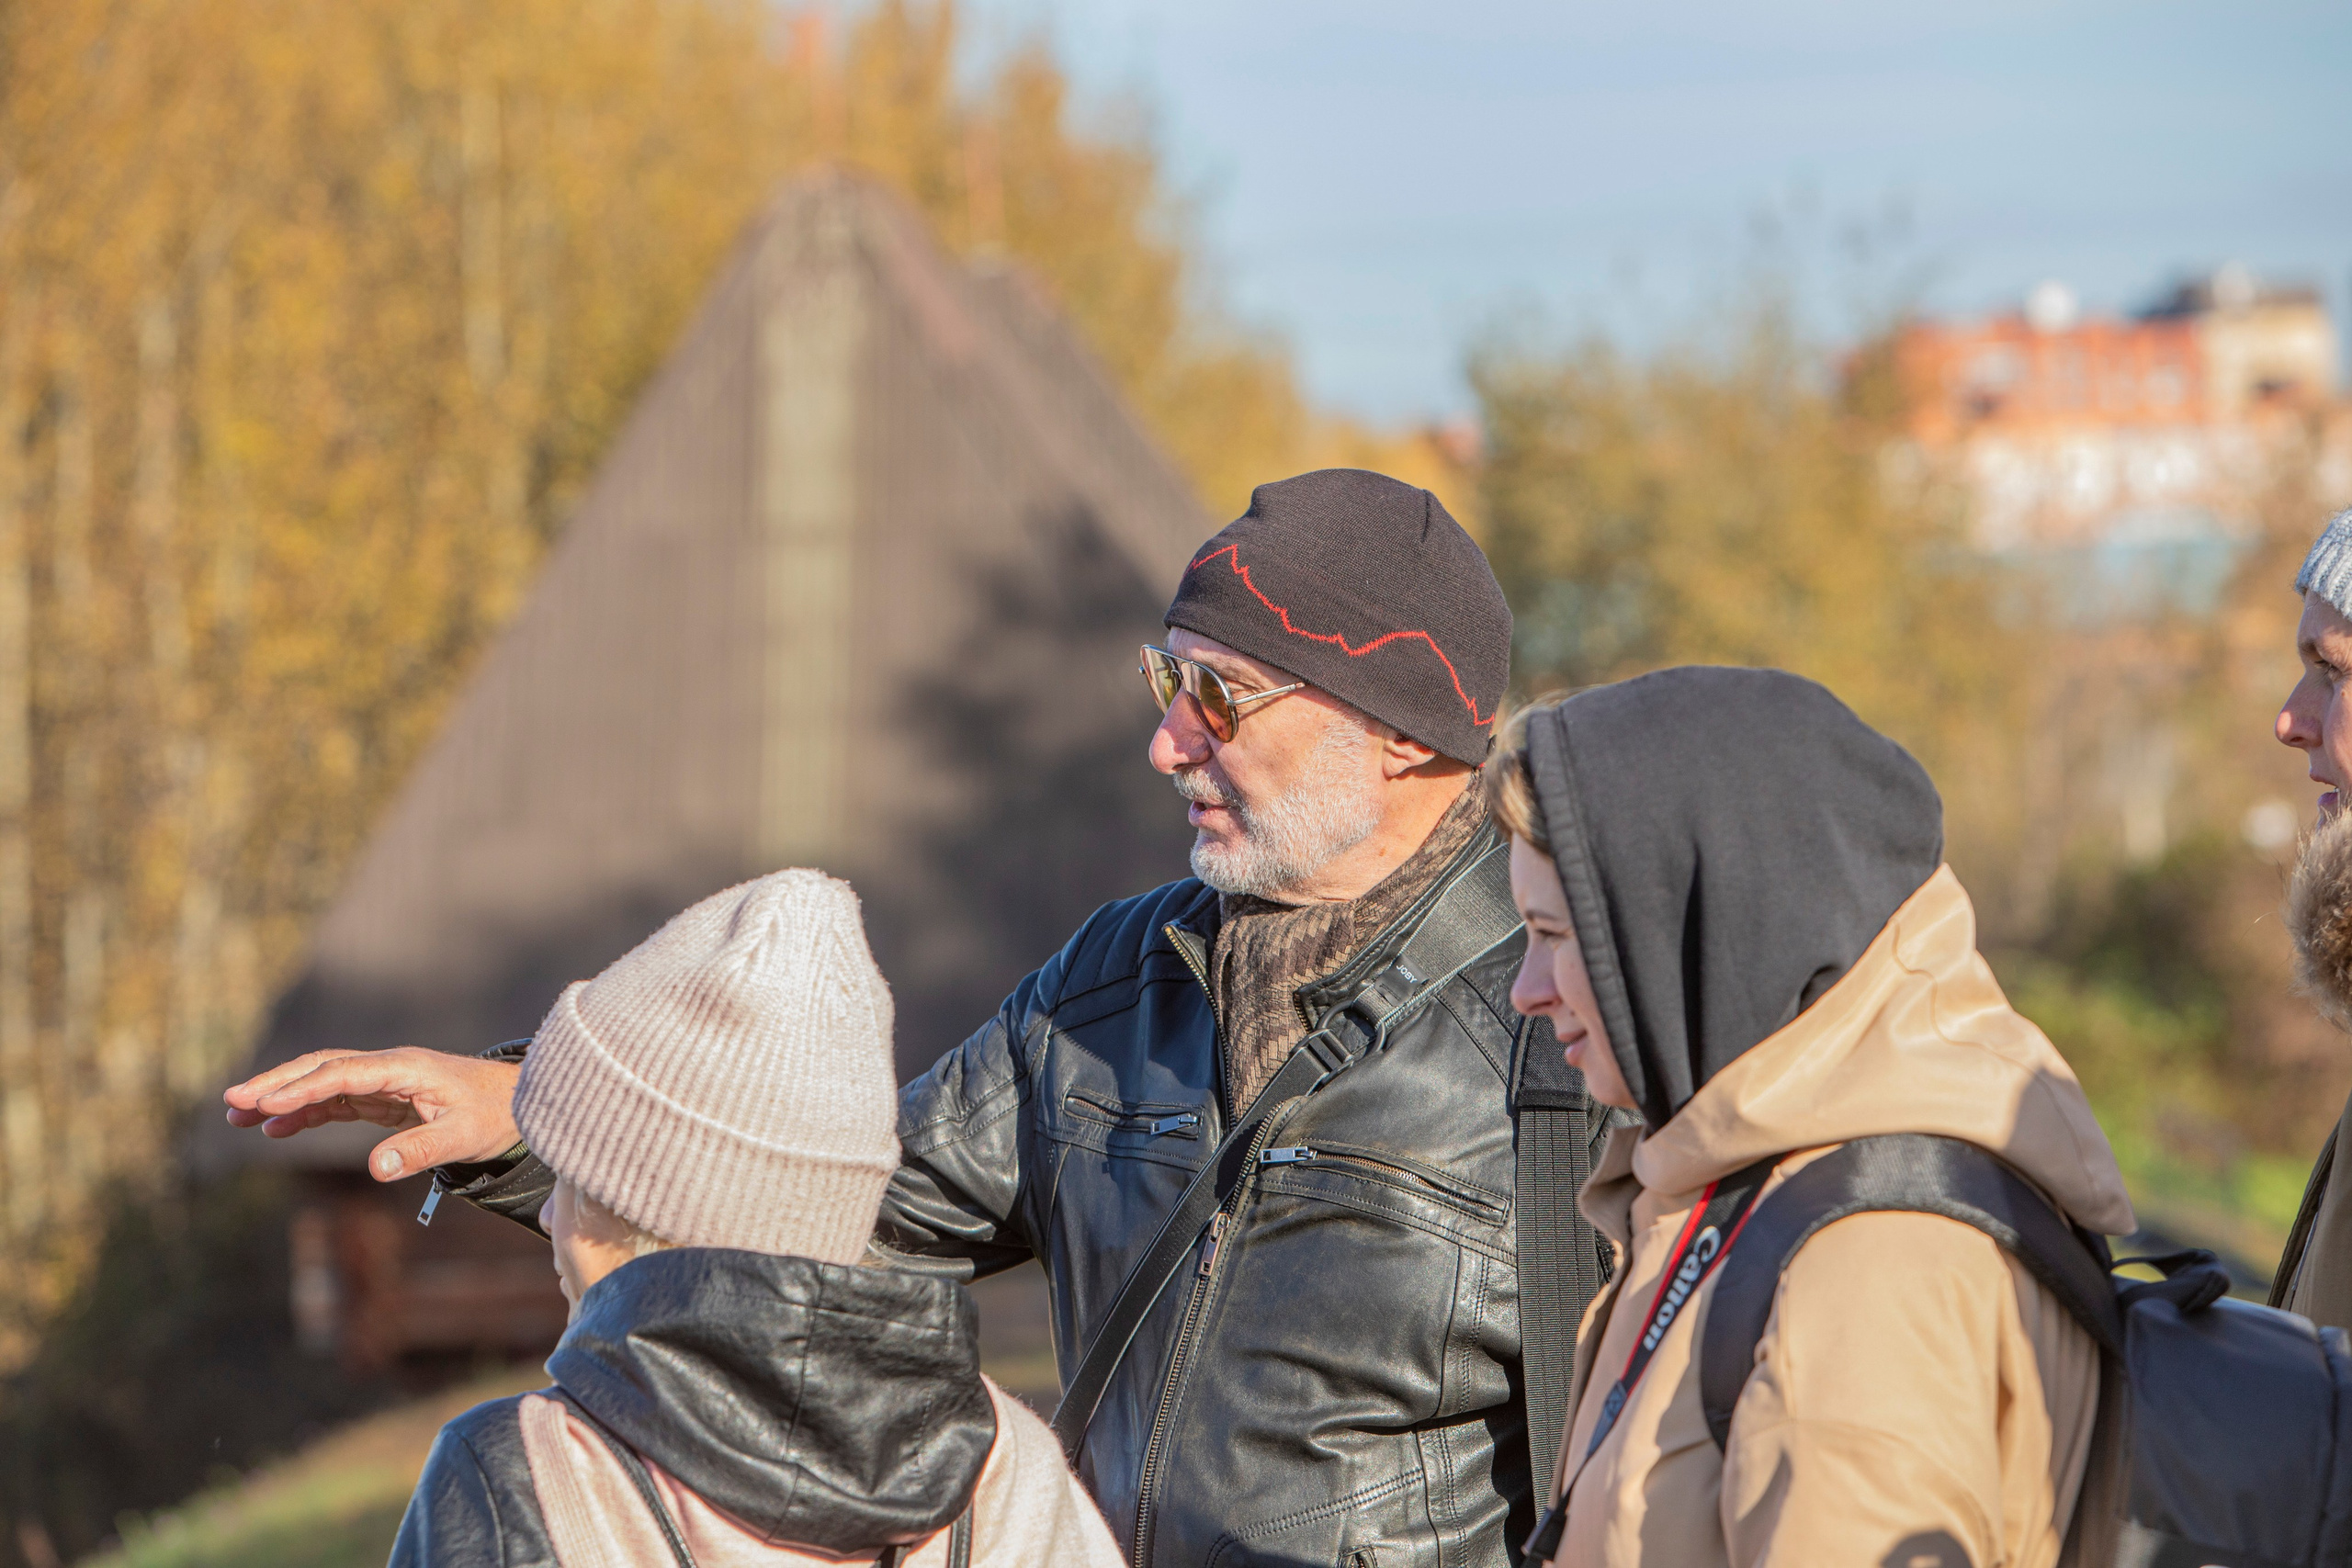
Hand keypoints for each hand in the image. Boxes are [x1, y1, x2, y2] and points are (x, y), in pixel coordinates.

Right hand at [222, 1047, 523, 1181]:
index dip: (302, 1088)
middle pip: (321, 1068)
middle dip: (276, 1084)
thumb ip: (421, 1151)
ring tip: (237, 1117)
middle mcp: (388, 1067)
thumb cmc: (494, 1115)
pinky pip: (335, 1099)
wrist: (519, 1102)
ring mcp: (383, 1080)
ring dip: (281, 1096)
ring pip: (322, 1082)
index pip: (342, 1074)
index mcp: (405, 1068)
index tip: (264, 1104)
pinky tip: (276, 1129)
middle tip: (231, 1102)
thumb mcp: (462, 1137)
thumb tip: (376, 1169)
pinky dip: (304, 1111)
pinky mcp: (384, 1096)